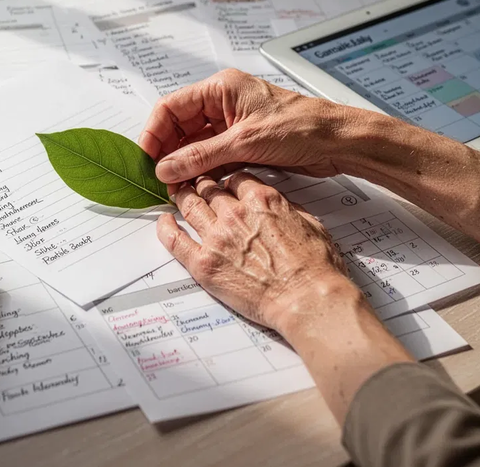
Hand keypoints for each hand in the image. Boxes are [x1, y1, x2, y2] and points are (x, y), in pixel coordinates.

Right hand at [139, 69, 359, 184]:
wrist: (338, 141)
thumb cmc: (302, 126)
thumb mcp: (244, 142)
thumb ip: (200, 156)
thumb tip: (166, 167)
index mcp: (221, 89)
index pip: (172, 107)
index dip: (154, 132)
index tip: (145, 157)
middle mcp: (223, 103)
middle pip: (180, 126)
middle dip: (168, 151)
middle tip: (159, 176)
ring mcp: (232, 124)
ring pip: (195, 143)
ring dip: (184, 163)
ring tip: (173, 185)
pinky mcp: (242, 142)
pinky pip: (212, 155)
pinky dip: (202, 170)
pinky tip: (194, 185)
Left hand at [158, 172, 413, 424]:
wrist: (307, 300)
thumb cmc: (316, 268)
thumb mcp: (310, 223)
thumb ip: (287, 208)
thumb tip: (278, 204)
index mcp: (261, 199)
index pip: (235, 178)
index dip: (228, 179)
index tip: (225, 182)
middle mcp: (235, 213)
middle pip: (208, 188)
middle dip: (202, 184)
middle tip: (196, 184)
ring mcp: (216, 238)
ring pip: (189, 206)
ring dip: (181, 197)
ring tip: (176, 194)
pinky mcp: (203, 263)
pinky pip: (175, 240)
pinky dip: (165, 227)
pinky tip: (164, 221)